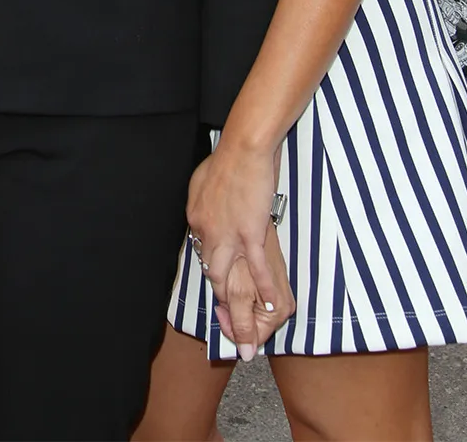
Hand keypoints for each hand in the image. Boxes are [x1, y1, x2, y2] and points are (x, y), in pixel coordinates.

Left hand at [186, 140, 290, 354]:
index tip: (221, 276)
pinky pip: (255, 269)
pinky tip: (270, 306)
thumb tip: (202, 215)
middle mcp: (207, 232)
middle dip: (220, 294)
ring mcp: (228, 235)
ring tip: (247, 317)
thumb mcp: (201, 181)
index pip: (201, 251)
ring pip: (227, 277)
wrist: (244, 148)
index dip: (212, 266)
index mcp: (195, 218)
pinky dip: (263, 290)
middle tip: (229, 313)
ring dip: (236, 299)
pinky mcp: (250, 233)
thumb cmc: (226, 159)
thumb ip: (201, 203)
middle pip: (211, 271)